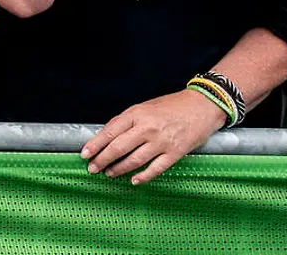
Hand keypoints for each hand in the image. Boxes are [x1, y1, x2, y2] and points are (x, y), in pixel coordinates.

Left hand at [82, 88, 226, 184]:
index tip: (85, 154)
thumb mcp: (144, 107)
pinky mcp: (176, 153)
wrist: (202, 106)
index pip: (110, 132)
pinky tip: (134, 181)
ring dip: (119, 169)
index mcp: (136, 114)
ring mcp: (162, 141)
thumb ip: (128, 121)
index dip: (95, 145)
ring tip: (109, 173)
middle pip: (118, 147)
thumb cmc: (171, 106)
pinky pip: (156, 168)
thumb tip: (109, 137)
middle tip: (92, 168)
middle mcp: (147, 128)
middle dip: (102, 160)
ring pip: (134, 160)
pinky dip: (143, 176)